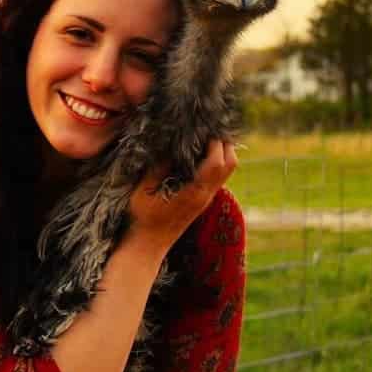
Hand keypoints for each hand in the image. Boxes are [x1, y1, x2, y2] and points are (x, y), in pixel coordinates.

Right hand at [124, 139, 237, 256]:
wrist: (147, 245)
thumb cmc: (142, 218)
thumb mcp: (144, 189)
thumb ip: (159, 167)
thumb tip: (170, 145)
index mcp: (194, 192)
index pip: (217, 162)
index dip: (215, 142)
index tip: (204, 126)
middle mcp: (205, 195)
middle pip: (230, 164)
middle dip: (224, 144)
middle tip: (208, 129)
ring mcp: (205, 199)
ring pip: (226, 171)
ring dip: (221, 152)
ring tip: (202, 138)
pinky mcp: (201, 201)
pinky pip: (216, 177)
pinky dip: (214, 162)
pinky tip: (196, 155)